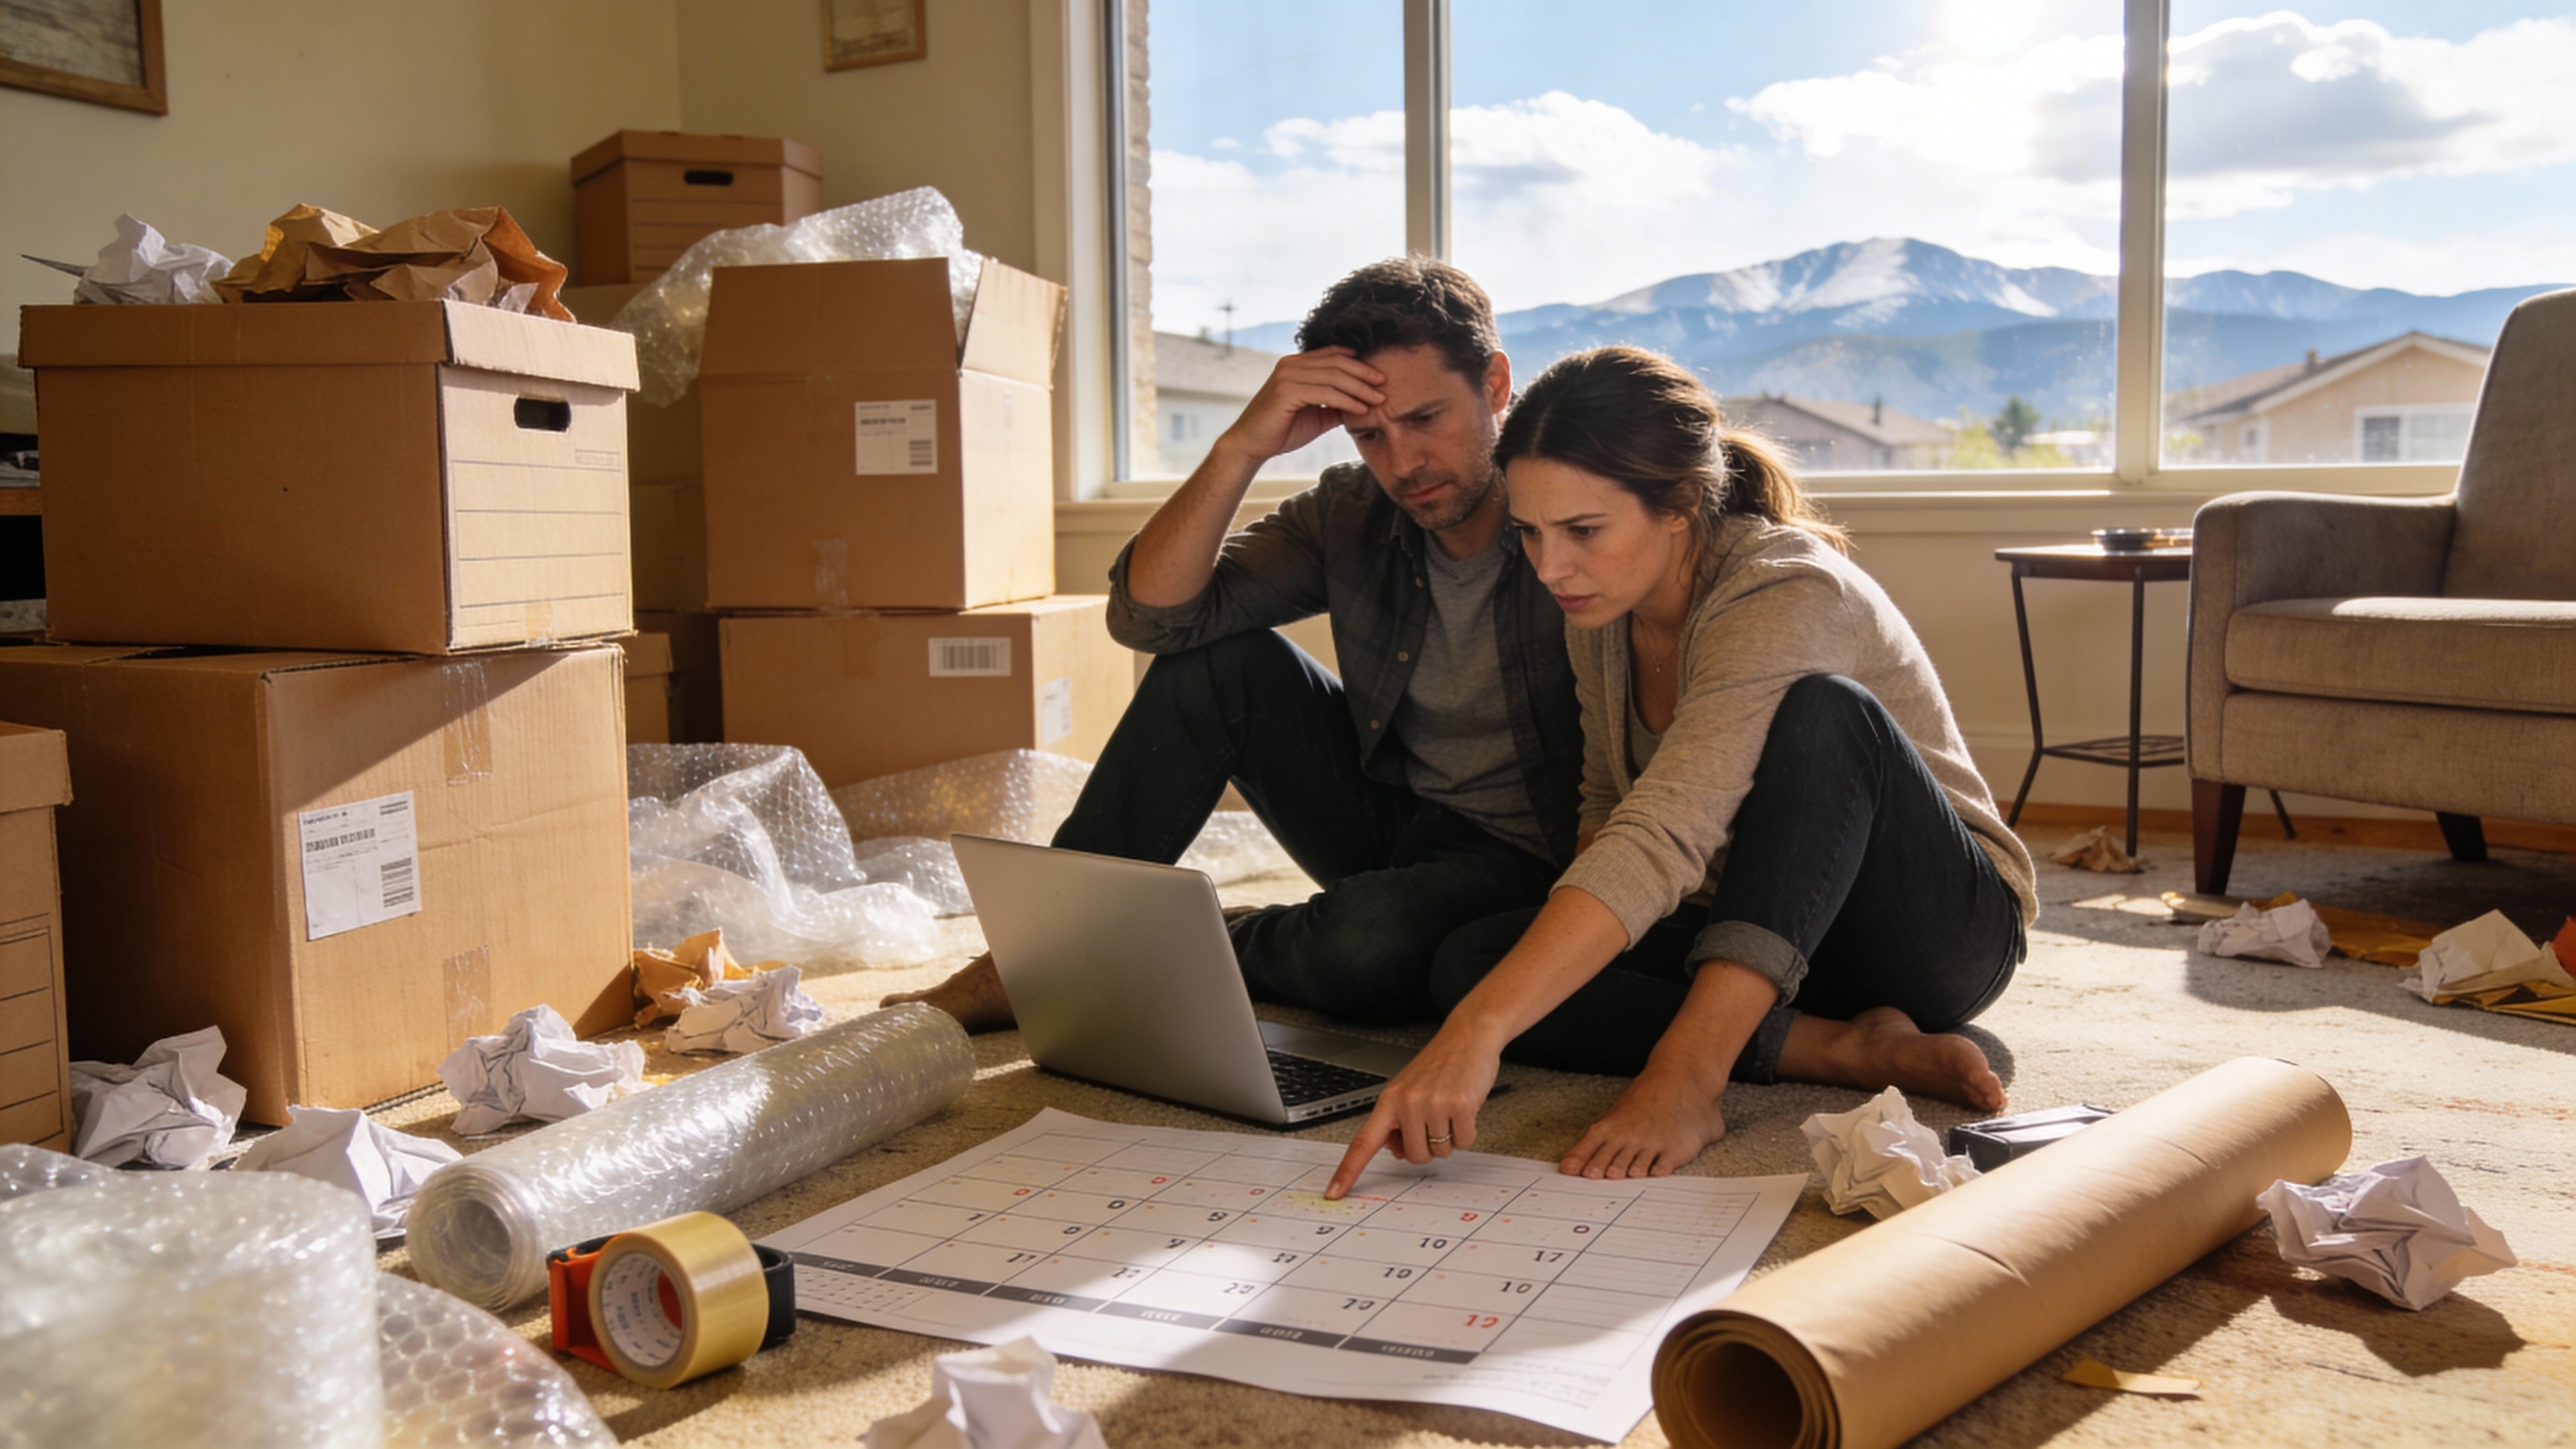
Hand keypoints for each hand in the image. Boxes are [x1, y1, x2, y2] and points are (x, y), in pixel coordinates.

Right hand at [1219, 347, 1386, 463]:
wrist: (1252, 444)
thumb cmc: (1282, 429)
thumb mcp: (1315, 414)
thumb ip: (1335, 404)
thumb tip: (1362, 403)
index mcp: (1296, 364)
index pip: (1333, 354)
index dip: (1358, 363)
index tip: (1379, 376)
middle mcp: (1291, 364)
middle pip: (1337, 362)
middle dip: (1364, 373)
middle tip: (1385, 383)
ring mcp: (1287, 375)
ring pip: (1334, 376)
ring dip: (1360, 388)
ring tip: (1379, 399)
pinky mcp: (1286, 391)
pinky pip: (1325, 393)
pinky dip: (1347, 400)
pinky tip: (1362, 409)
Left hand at [1323, 1026, 1500, 1198]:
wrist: (1468, 1036)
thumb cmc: (1438, 1065)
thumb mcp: (1407, 1090)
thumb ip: (1397, 1123)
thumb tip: (1397, 1151)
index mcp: (1388, 1101)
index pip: (1362, 1142)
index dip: (1347, 1170)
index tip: (1334, 1192)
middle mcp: (1407, 1103)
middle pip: (1414, 1157)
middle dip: (1427, 1145)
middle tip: (1435, 1118)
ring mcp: (1433, 1104)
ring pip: (1440, 1152)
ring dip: (1449, 1137)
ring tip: (1450, 1108)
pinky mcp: (1460, 1105)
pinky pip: (1463, 1142)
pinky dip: (1467, 1131)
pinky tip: (1465, 1108)